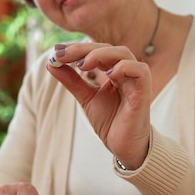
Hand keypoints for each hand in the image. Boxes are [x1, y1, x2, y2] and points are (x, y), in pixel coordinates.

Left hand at [47, 43, 150, 168]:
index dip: (78, 48)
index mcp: (113, 71)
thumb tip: (50, 63)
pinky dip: (124, 67)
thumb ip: (71, 80)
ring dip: (101, 55)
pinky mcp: (144, 92)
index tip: (57, 51)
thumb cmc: (110, 122)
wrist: (123, 146)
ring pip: (124, 54)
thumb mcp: (85, 98)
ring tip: (82, 64)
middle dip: (84, 49)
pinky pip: (140, 71)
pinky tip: (108, 74)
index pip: (97, 50)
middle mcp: (126, 72)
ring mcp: (136, 80)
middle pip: (108, 48)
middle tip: (63, 55)